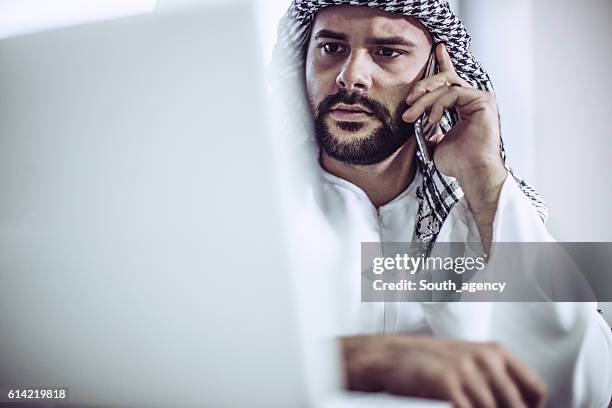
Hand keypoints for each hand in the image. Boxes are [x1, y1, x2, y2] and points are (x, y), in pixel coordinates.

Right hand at [341, 335, 546, 407]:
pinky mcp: (448, 382)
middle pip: (516, 406)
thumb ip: (495, 379)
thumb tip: (518, 403)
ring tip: (467, 405)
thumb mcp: (469, 362)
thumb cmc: (430, 363)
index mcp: (496, 352)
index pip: (536, 389)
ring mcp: (467, 369)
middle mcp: (486, 358)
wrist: (391, 356)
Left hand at [402, 43, 508, 250]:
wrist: (471, 174)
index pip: (452, 80)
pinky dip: (437, 105)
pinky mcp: (482, 101)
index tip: (436, 49)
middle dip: (423, 86)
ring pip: (446, 85)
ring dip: (424, 99)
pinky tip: (431, 120)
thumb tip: (415, 120)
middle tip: (408, 100)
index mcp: (465, 105)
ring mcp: (480, 98)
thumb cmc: (458, 162)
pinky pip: (453, 94)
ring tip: (410, 115)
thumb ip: (429, 126)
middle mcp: (474, 98)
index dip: (443, 63)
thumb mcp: (436, 141)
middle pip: (445, 78)